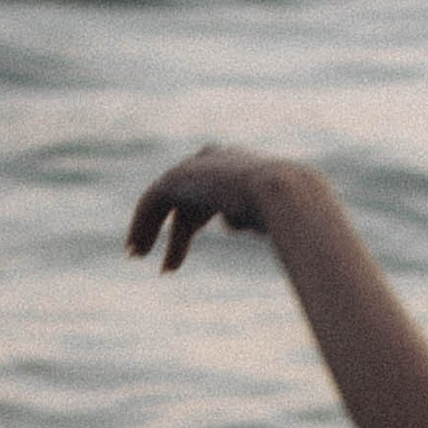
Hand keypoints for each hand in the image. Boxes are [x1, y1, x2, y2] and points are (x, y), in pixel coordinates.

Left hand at [126, 145, 300, 271]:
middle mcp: (215, 163)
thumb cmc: (291, 212)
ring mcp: (195, 167)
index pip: (210, 199)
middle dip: (176, 234)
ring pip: (162, 200)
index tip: (191, 254)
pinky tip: (136, 249)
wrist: (283, 192)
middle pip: (186, 201)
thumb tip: (234, 222)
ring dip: (148, 229)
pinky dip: (142, 225)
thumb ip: (251, 219)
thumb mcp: (272, 219)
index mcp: (240, 169)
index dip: (195, 227)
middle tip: (167, 265)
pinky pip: (152, 202)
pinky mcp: (177, 178)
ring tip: (137, 256)